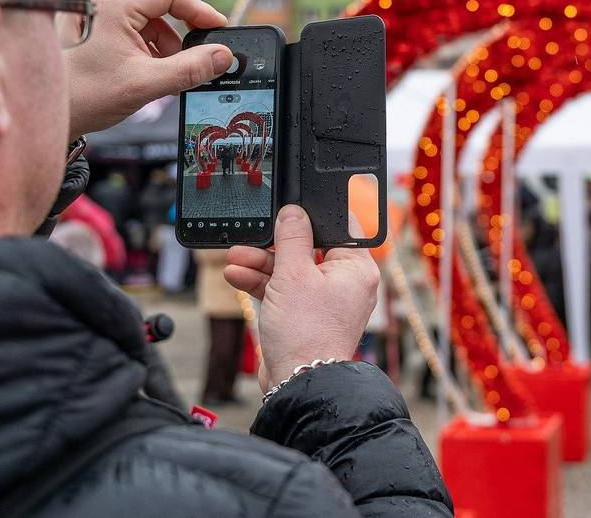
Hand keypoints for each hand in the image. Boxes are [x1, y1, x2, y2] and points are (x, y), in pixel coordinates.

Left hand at [65, 0, 232, 138]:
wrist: (39, 113)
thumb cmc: (82, 96)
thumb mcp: (145, 84)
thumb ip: (189, 69)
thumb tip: (222, 57)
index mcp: (112, 4)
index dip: (199, 10)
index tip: (218, 29)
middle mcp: (100, 0)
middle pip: (157, 0)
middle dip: (181, 28)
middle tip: (197, 53)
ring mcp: (92, 12)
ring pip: (144, 15)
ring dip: (163, 41)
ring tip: (168, 72)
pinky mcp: (88, 26)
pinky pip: (128, 26)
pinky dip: (146, 46)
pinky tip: (149, 71)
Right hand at [224, 205, 379, 391]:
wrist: (297, 382)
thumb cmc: (306, 331)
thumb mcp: (293, 274)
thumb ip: (292, 239)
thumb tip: (293, 213)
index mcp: (356, 268)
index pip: (340, 228)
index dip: (313, 216)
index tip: (290, 209)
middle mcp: (345, 283)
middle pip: (310, 249)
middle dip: (276, 244)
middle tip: (253, 236)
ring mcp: (325, 300)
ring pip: (293, 270)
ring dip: (262, 263)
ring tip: (235, 257)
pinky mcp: (306, 315)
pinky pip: (286, 290)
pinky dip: (263, 283)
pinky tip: (237, 275)